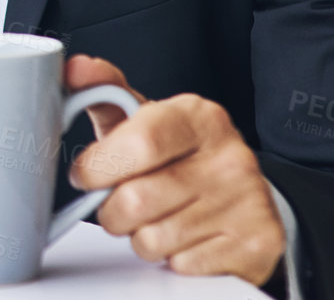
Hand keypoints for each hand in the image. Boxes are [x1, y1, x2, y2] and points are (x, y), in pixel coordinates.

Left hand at [67, 55, 285, 287]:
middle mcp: (232, 157)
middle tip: (117, 203)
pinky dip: (171, 258)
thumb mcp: (146, 119)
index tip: (85, 174)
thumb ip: (106, 92)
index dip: (99, 166)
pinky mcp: (258, 244)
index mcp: (200, 116)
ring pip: (154, 239)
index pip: (139, 142)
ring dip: (138, 236)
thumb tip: (75, 67)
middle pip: (137, 200)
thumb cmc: (179, 154)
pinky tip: (183, 238)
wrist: (242, 193)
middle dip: (111, 210)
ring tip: (153, 218)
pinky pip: (182, 265)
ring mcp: (249, 202)